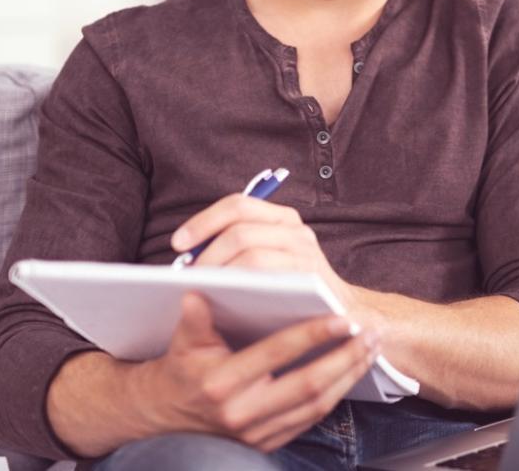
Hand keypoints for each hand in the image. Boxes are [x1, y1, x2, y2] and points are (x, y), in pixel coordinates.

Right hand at [136, 291, 379, 452]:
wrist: (165, 416)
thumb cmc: (181, 369)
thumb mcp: (181, 342)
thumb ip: (194, 319)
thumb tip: (196, 292)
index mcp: (222, 383)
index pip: (277, 354)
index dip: (312, 335)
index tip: (342, 317)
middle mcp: (242, 413)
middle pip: (308, 385)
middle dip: (345, 358)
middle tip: (371, 333)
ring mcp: (257, 434)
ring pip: (317, 406)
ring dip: (349, 376)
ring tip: (370, 349)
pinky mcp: (268, 444)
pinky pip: (311, 419)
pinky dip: (336, 395)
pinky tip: (351, 372)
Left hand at [171, 193, 360, 310]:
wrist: (341, 314)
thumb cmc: (289, 290)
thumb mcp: (267, 259)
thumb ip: (236, 248)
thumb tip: (186, 254)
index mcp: (281, 218)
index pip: (238, 205)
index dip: (203, 221)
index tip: (177, 244)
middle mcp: (296, 230)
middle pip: (240, 230)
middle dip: (207, 254)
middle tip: (189, 277)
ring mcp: (306, 254)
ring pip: (251, 254)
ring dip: (221, 273)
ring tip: (204, 290)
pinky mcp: (311, 279)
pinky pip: (268, 278)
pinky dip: (242, 287)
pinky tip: (226, 301)